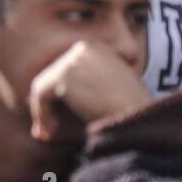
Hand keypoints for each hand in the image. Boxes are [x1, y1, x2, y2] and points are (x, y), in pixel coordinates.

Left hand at [27, 40, 151, 139]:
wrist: (140, 121)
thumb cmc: (130, 114)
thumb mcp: (109, 93)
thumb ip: (85, 88)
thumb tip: (53, 97)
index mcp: (98, 49)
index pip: (68, 69)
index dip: (60, 96)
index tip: (60, 120)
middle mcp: (85, 47)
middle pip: (54, 74)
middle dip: (49, 104)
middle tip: (49, 129)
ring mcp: (74, 59)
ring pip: (45, 84)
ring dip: (43, 111)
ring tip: (48, 133)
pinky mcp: (66, 74)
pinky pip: (41, 93)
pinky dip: (41, 114)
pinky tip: (49, 132)